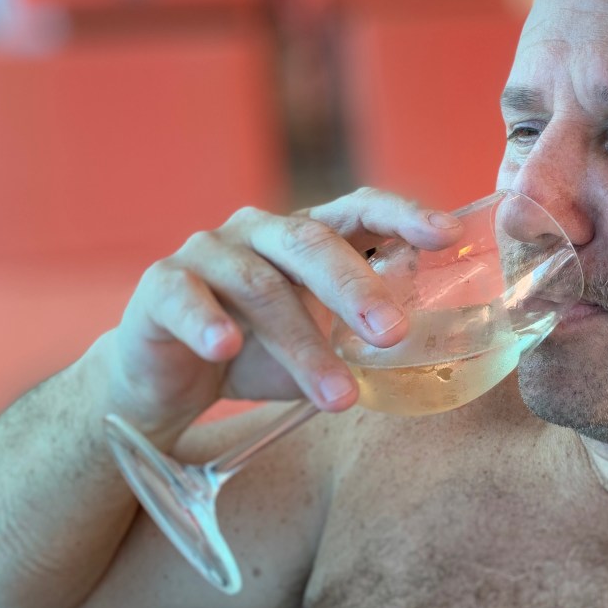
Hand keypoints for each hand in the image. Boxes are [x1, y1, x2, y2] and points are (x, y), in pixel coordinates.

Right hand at [98, 188, 463, 431]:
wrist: (165, 378)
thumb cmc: (257, 353)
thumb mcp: (318, 342)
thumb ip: (362, 335)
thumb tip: (437, 354)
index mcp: (305, 235)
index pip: (360, 209)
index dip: (403, 215)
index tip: (447, 235)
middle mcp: (258, 230)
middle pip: (312, 242)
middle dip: (356, 288)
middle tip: (393, 333)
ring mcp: (208, 251)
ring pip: (260, 286)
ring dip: (303, 345)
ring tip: (339, 398)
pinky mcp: (160, 285)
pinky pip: (185, 297)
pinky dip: (208, 323)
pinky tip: (228, 350)